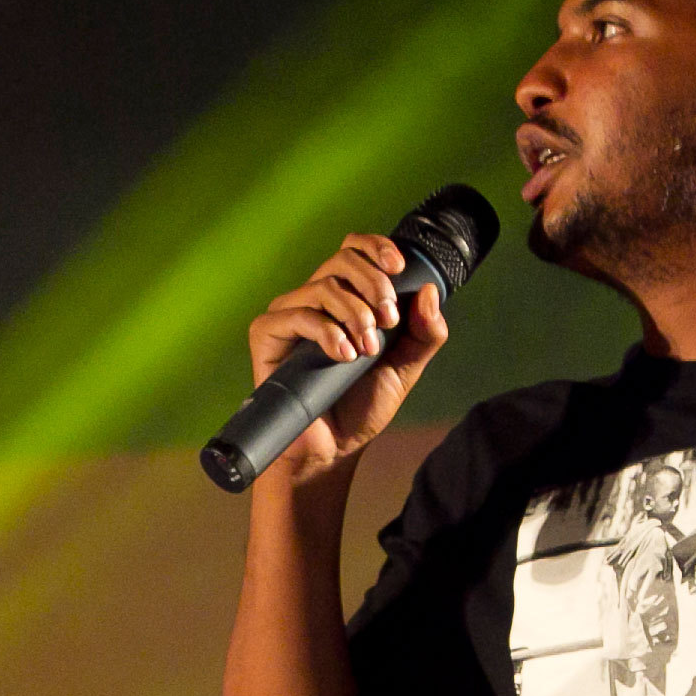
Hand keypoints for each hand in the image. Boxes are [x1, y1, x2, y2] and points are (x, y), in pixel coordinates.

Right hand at [241, 235, 448, 486]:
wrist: (333, 448)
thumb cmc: (362, 406)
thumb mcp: (406, 367)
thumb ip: (424, 332)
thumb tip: (428, 291)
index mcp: (346, 298)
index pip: (354, 250)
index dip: (376, 248)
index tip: (398, 267)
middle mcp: (315, 300)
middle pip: (340, 260)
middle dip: (373, 285)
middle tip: (388, 320)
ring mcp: (289, 315)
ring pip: (323, 287)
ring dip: (355, 314)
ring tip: (368, 350)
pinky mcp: (267, 334)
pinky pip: (297, 314)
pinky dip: (327, 332)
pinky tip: (345, 356)